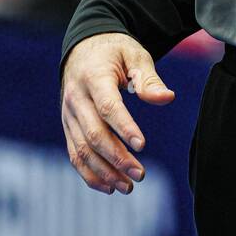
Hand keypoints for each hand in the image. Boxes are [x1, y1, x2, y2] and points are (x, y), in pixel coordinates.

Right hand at [61, 32, 173, 194]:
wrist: (84, 48)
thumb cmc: (115, 52)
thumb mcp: (134, 54)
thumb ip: (148, 79)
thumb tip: (167, 99)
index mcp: (94, 77)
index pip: (107, 106)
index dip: (124, 127)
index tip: (142, 146)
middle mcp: (76, 98)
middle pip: (93, 133)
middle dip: (116, 157)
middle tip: (140, 174)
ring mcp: (69, 114)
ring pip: (82, 149)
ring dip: (104, 171)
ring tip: (129, 187)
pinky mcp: (68, 126)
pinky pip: (74, 154)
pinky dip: (89, 174)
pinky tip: (110, 186)